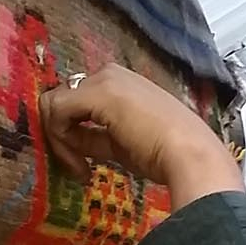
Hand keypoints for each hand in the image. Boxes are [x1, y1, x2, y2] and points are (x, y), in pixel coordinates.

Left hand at [38, 64, 244, 207]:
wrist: (190, 154)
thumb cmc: (166, 154)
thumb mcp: (123, 143)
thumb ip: (96, 138)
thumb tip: (71, 142)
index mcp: (120, 84)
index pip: (77, 103)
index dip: (72, 136)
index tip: (85, 166)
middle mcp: (110, 74)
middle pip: (63, 102)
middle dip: (63, 138)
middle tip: (80, 169)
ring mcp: (103, 80)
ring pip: (55, 106)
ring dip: (61, 143)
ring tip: (81, 170)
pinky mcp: (96, 92)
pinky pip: (56, 112)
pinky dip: (60, 141)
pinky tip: (81, 165)